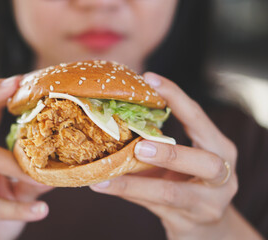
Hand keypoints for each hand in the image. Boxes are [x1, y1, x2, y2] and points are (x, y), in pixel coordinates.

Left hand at [91, 73, 262, 238]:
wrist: (208, 228)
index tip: (150, 79)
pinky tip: (103, 186)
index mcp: (220, 149)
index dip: (177, 97)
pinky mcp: (188, 223)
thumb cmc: (190, 183)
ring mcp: (207, 204)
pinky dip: (127, 195)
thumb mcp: (184, 162)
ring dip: (137, 184)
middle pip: (204, 162)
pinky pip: (153, 207)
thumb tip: (116, 119)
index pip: (199, 118)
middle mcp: (222, 176)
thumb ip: (160, 143)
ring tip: (106, 176)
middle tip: (140, 146)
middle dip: (171, 153)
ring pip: (172, 194)